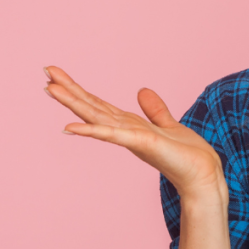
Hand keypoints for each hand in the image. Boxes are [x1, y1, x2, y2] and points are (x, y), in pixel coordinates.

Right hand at [43, 66, 226, 201]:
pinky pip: (112, 134)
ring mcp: (130, 137)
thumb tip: (142, 91)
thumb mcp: (168, 124)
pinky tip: (70, 127)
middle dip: (69, 90)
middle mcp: (125, 130)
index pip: (99, 104)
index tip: (58, 75)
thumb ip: (154, 109)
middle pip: (91, 106)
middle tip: (46, 72)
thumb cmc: (187, 156)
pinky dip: (92, 130)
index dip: (79, 90)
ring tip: (50, 89)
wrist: (203, 177)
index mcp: (129, 124)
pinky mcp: (141, 143)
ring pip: (95, 116)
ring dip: (73, 103)